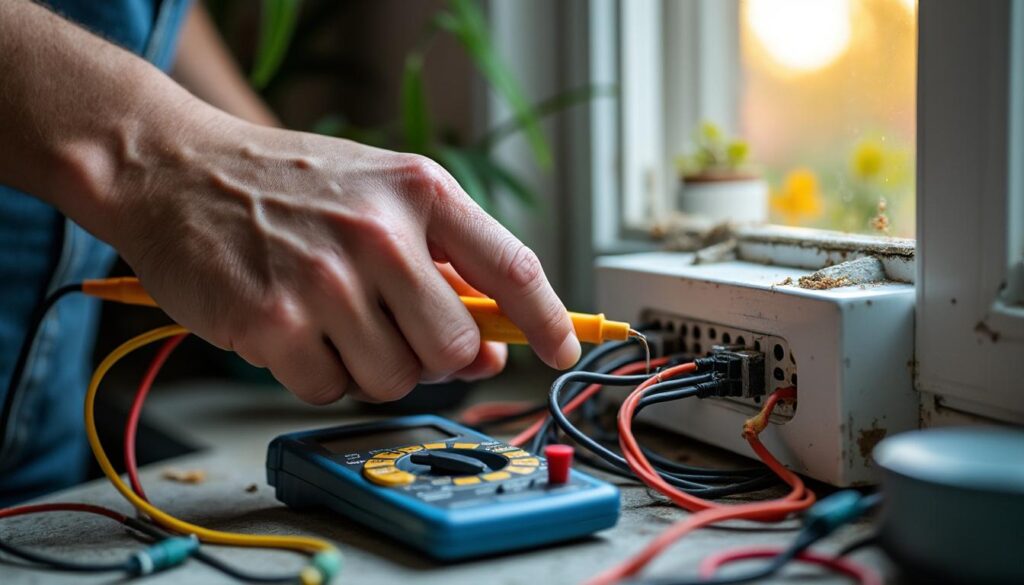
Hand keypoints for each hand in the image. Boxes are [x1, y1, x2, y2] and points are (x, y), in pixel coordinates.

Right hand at [107, 103, 578, 403]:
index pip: (512, 266)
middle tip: (396, 330)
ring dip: (370, 365)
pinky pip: (328, 389)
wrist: (177, 169)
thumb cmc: (286, 185)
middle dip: (434, 355)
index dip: (549, 318)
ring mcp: (325, 279)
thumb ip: (441, 263)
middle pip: (454, 346)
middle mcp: (380, 233)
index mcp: (420, 192)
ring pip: (393, 378)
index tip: (562, 349)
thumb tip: (488, 347)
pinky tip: (293, 329)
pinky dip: (317, 374)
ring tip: (333, 316)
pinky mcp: (273, 322)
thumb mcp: (379, 194)